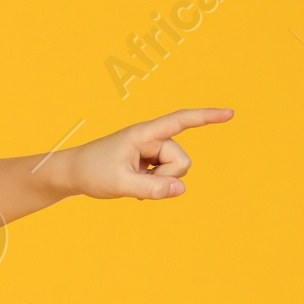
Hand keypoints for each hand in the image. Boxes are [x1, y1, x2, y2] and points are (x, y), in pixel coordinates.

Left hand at [66, 107, 233, 199]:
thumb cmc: (93, 172)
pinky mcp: (151, 162)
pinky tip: (136, 187)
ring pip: (177, 172)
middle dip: (167, 177)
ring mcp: (153, 151)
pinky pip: (167, 178)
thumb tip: (182, 190)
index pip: (180, 121)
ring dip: (160, 183)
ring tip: (134, 183)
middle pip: (181, 161)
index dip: (206, 117)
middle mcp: (152, 139)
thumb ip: (152, 189)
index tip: (230, 114)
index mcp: (144, 134)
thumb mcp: (121, 184)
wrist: (74, 173)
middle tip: (137, 181)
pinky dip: (156, 186)